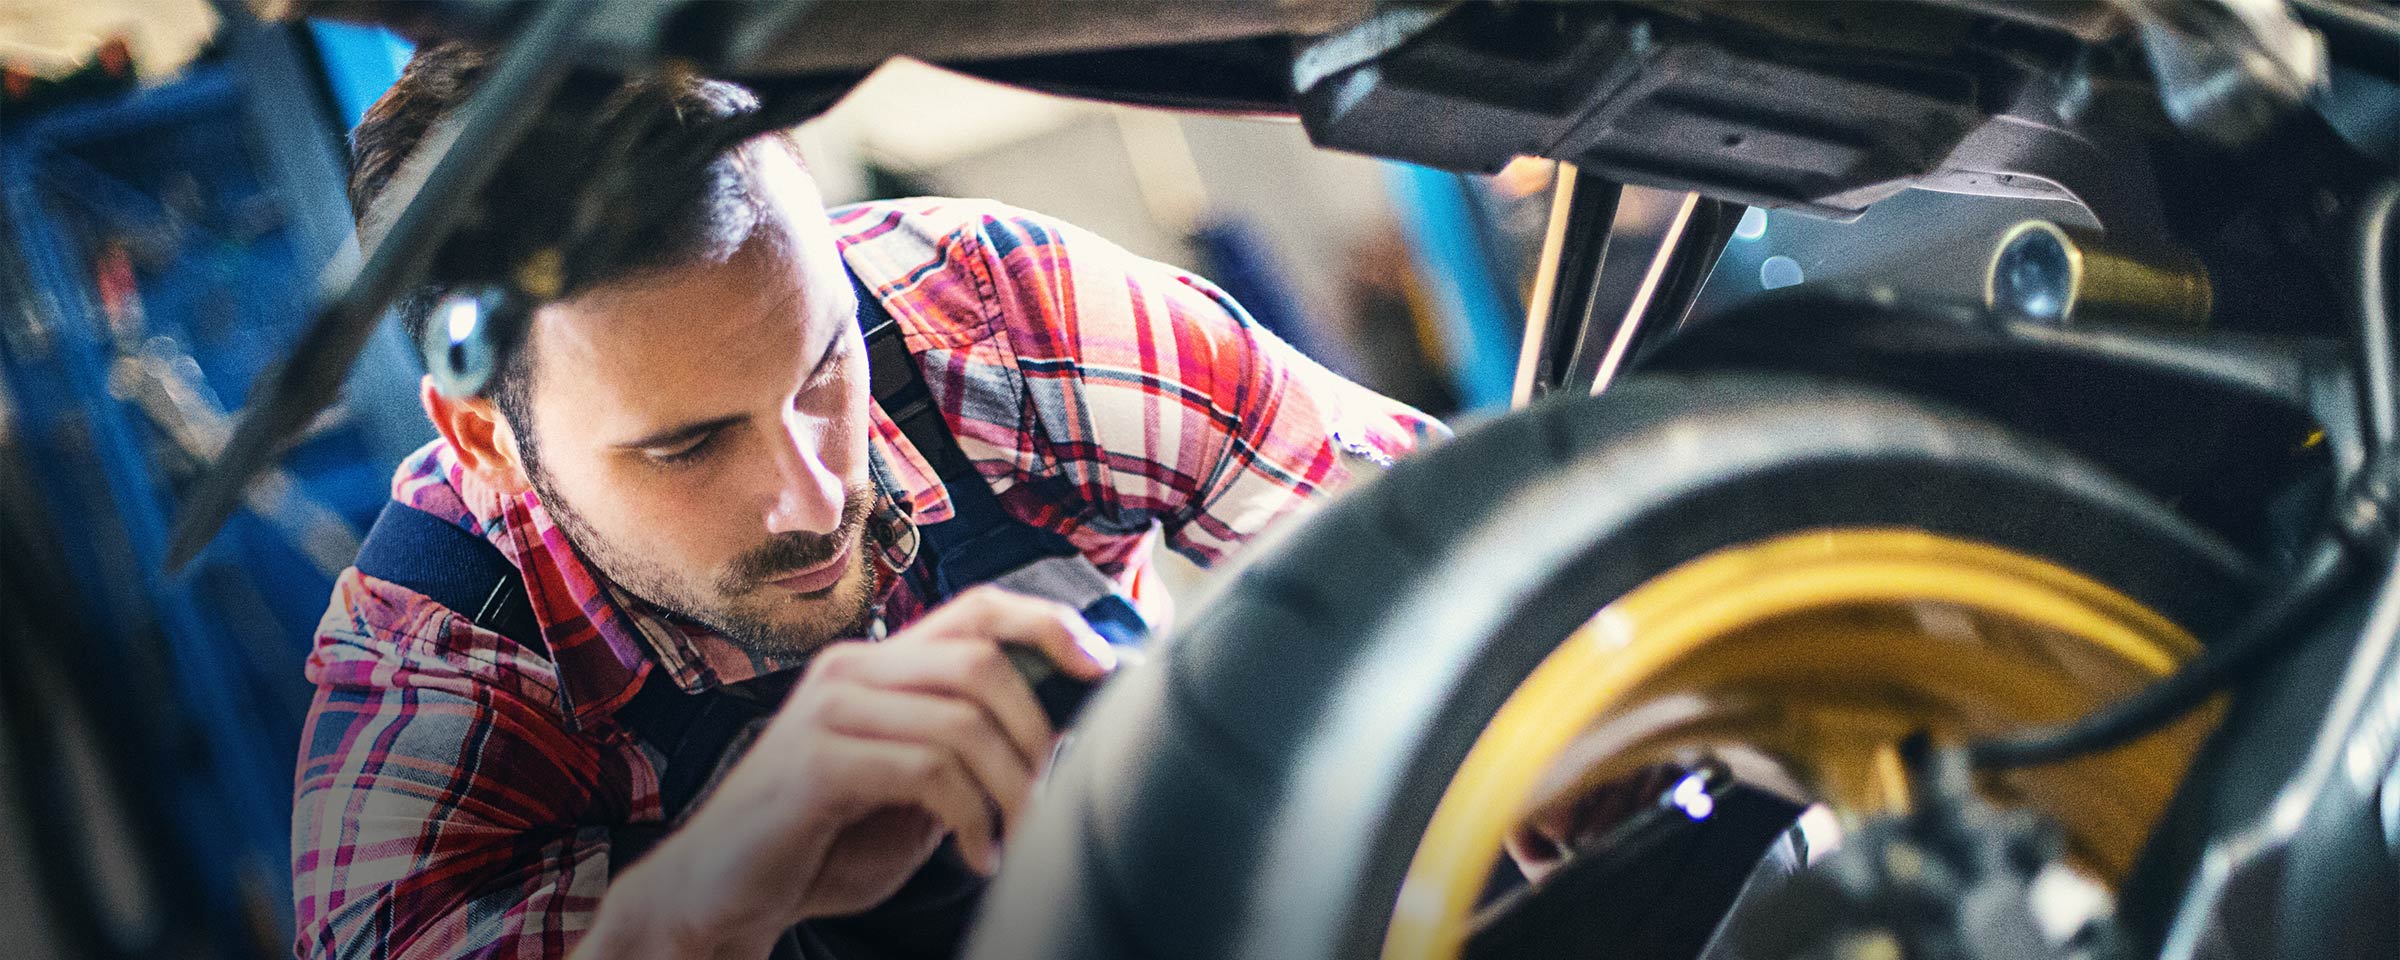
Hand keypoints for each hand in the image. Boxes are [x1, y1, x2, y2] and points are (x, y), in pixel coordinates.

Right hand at [581, 586, 1113, 956]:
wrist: (722, 893)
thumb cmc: (824, 843)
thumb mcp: (912, 785)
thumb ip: (964, 749)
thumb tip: (1061, 735)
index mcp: (877, 664)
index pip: (978, 609)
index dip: (1048, 624)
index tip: (1103, 665)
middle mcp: (852, 669)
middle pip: (981, 661)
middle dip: (1036, 732)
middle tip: (1046, 798)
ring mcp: (829, 710)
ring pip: (963, 719)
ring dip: (1010, 787)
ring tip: (1012, 837)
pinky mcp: (815, 761)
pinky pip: (927, 770)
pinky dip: (971, 818)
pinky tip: (977, 857)